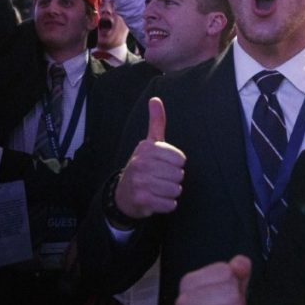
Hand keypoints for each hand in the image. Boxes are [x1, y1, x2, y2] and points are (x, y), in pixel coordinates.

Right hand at [114, 98, 185, 218]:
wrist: (123, 194)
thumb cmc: (142, 166)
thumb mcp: (149, 143)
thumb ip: (156, 122)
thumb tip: (155, 99)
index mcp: (146, 148)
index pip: (180, 159)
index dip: (175, 164)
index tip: (163, 164)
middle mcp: (141, 163)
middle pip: (179, 174)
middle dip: (173, 179)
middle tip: (159, 178)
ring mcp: (140, 182)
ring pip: (176, 189)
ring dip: (171, 192)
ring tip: (158, 189)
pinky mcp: (142, 200)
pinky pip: (171, 204)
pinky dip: (167, 205)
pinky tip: (157, 200)